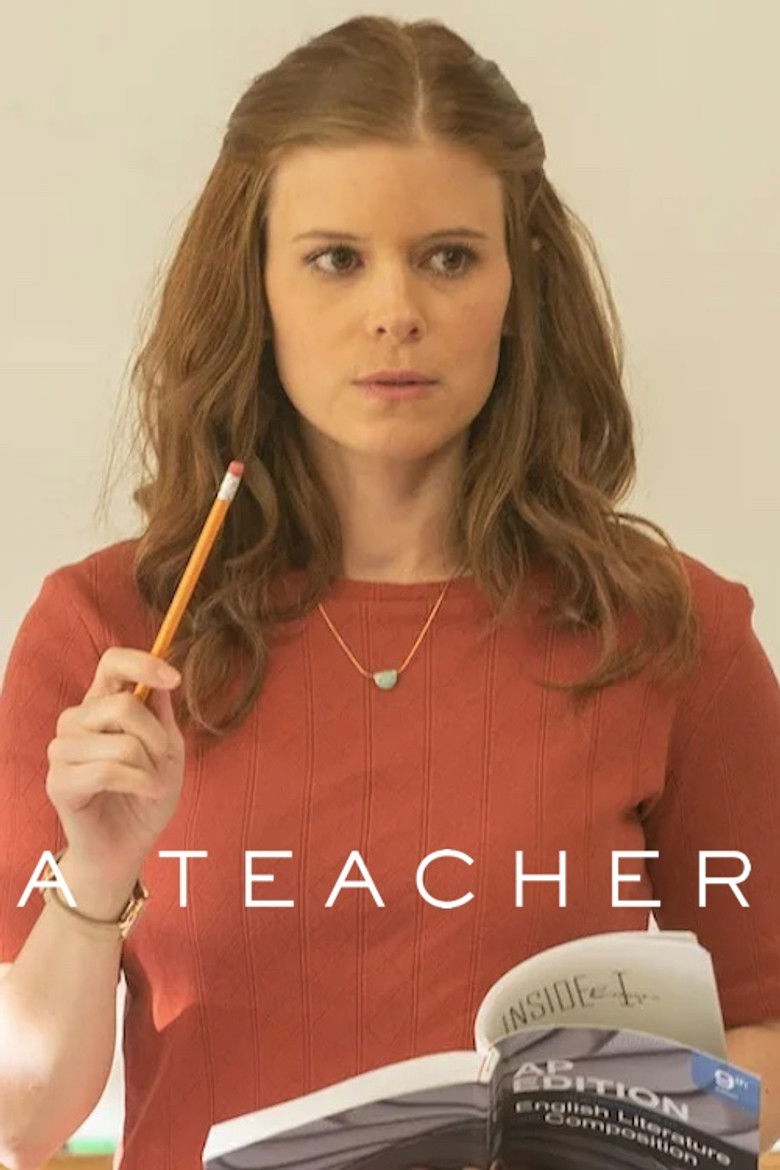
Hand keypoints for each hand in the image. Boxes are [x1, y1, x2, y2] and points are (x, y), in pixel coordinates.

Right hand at [45, 647, 184, 883]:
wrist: (130, 843)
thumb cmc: (147, 793)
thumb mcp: (168, 749)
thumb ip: (162, 714)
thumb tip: (161, 680)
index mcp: (102, 704)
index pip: (112, 663)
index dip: (143, 663)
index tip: (173, 679)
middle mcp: (76, 720)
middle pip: (125, 706)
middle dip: (157, 738)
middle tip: (161, 761)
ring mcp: (63, 749)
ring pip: (122, 743)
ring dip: (149, 768)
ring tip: (149, 783)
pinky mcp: (59, 781)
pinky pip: (108, 771)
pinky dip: (139, 783)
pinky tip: (145, 792)